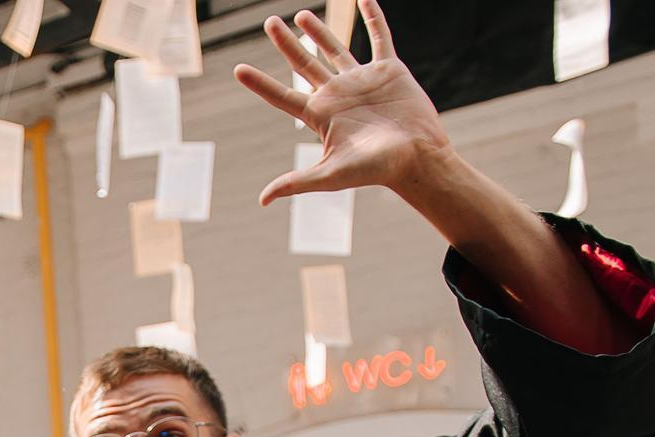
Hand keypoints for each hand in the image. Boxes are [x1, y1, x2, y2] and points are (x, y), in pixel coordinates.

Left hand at [236, 2, 450, 206]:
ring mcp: (362, 80)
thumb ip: (297, 182)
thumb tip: (263, 200)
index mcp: (320, 115)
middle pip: (304, 64)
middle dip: (286, 43)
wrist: (417, 158)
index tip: (238, 69)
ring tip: (300, 15)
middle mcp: (337, 95)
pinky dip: (373, 17)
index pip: (281, 96)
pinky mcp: (389, 70)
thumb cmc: (375, 170)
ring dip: (318, 31)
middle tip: (270, 23)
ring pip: (335, 49)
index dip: (260, 83)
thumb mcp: (331, 175)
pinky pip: (380, 37)